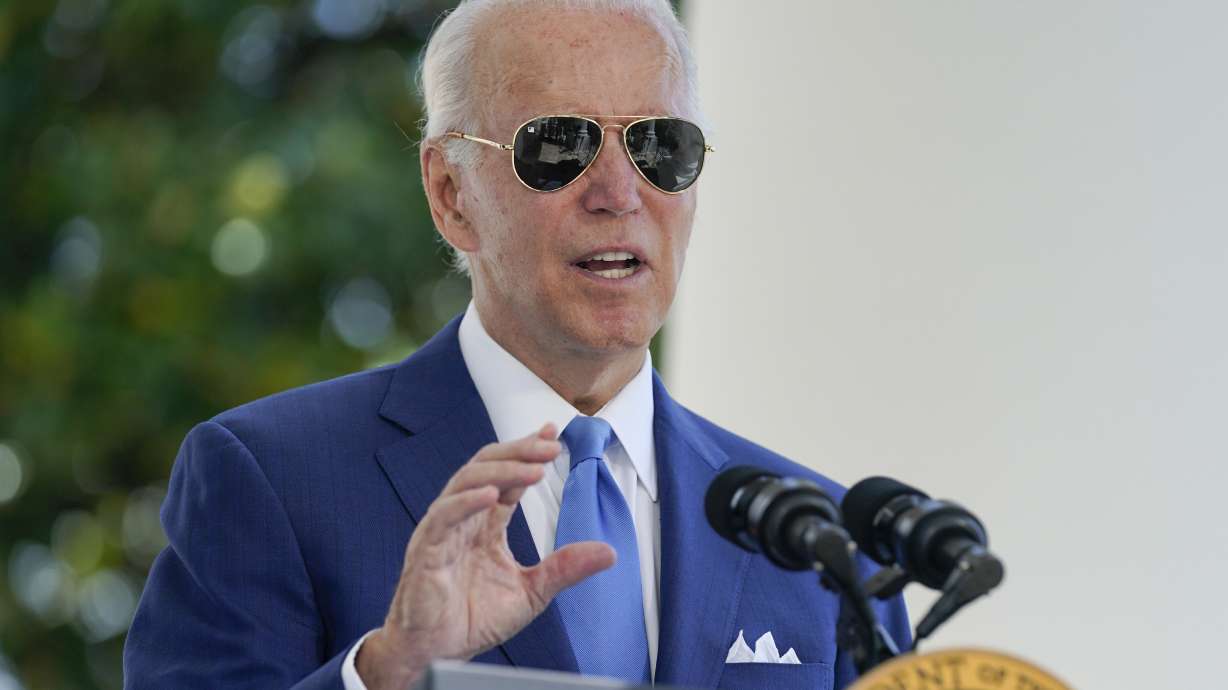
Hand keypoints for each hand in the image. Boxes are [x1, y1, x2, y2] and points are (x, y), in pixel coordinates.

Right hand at [356, 424, 614, 689]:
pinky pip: (444, 515)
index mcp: (485, 524)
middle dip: (519, 452)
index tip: (553, 434)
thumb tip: (609, 553)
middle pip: (486, 467)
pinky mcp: (426, 549)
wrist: (437, 654)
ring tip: (534, 468)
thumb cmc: (471, 620)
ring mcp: (443, 530)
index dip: (528, 453)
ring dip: (501, 470)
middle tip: (550, 445)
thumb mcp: (532, 592)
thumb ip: (565, 568)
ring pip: (467, 481)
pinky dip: (466, 501)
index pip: (506, 478)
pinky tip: (492, 494)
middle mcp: (463, 519)